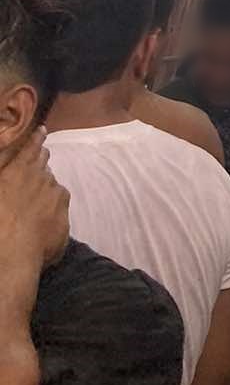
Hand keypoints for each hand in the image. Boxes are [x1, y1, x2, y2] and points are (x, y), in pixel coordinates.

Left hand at [0, 131, 68, 272]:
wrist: (15, 248)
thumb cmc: (36, 252)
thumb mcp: (57, 243)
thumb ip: (59, 229)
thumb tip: (57, 227)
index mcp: (60, 199)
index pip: (56, 189)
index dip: (49, 191)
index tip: (45, 193)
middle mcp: (50, 183)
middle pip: (47, 170)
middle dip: (44, 166)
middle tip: (43, 161)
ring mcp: (33, 175)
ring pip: (37, 158)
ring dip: (38, 150)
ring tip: (40, 139)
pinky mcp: (16, 171)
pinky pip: (26, 150)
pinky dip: (32, 141)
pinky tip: (37, 132)